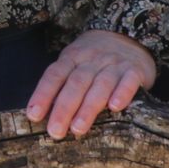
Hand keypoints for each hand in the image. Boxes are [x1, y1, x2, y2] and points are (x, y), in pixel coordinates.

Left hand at [26, 30, 154, 139]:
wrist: (128, 36)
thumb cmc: (94, 59)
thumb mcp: (75, 62)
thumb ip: (62, 84)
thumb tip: (41, 114)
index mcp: (72, 57)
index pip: (55, 75)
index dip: (43, 94)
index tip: (33, 115)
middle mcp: (92, 59)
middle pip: (76, 83)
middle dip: (64, 108)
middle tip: (55, 131)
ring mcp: (114, 64)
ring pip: (100, 85)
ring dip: (88, 107)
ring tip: (78, 129)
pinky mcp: (135, 70)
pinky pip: (128, 81)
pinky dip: (122, 93)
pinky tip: (115, 107)